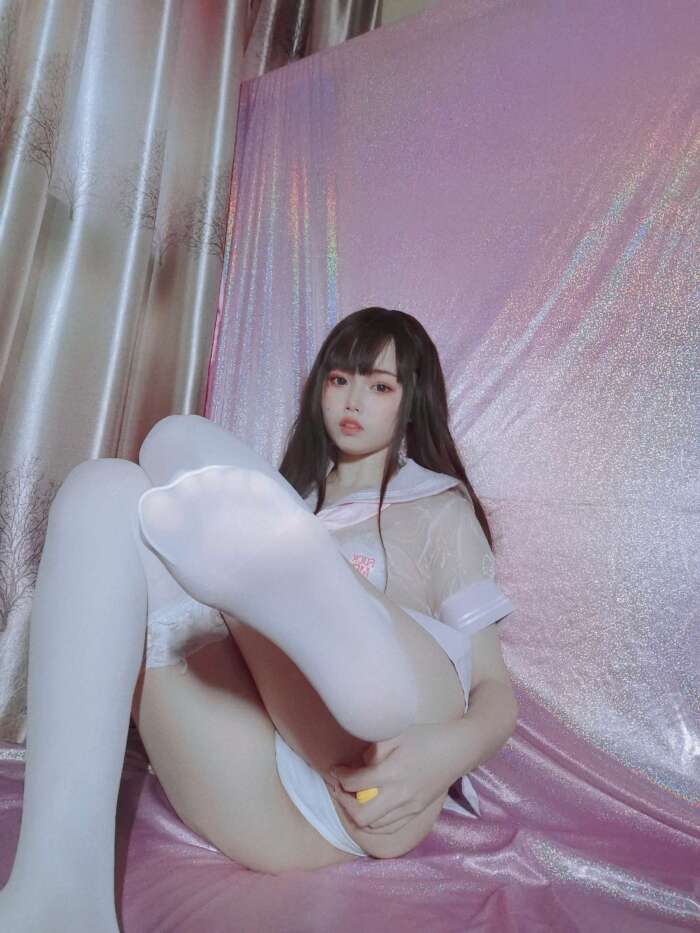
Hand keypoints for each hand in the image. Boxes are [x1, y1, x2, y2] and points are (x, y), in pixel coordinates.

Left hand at [322, 723, 454, 834]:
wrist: (458, 751)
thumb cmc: (426, 737)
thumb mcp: (397, 734)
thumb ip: (375, 749)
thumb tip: (360, 764)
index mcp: (392, 772)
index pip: (355, 783)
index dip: (339, 776)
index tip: (335, 769)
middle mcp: (399, 795)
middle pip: (360, 815)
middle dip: (343, 803)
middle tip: (339, 789)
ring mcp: (409, 807)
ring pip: (374, 826)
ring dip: (357, 815)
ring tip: (351, 800)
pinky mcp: (417, 812)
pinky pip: (390, 828)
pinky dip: (374, 824)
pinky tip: (369, 812)